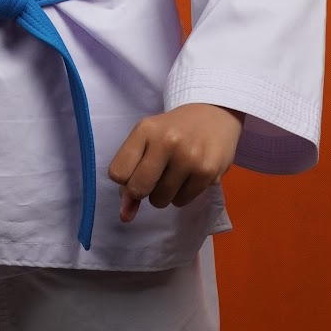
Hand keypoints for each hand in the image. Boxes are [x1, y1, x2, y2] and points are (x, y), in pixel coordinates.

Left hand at [108, 103, 244, 223]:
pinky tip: (189, 175)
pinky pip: (181, 201)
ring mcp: (189, 157)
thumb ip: (131, 176)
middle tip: (153, 177)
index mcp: (145, 129)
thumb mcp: (147, 141)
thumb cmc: (173, 130)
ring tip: (173, 173)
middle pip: (138, 189)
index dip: (124, 179)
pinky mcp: (207, 172)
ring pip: (160, 200)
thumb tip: (126, 216)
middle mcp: (167, 141)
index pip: (118, 173)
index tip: (134, 172)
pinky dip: (181, 194)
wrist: (212, 114)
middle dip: (141, 191)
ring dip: (163, 194)